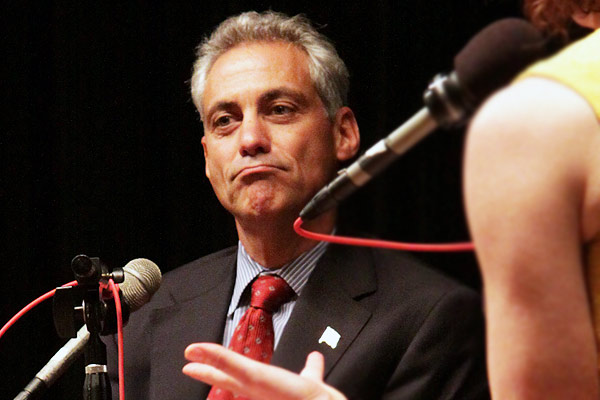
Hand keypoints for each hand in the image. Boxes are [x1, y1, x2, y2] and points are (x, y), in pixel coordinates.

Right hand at [183, 343, 346, 399]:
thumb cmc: (314, 396)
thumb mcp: (309, 379)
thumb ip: (311, 368)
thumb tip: (316, 357)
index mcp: (264, 386)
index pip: (235, 377)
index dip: (217, 370)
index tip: (198, 365)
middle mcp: (257, 388)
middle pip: (227, 376)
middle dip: (208, 370)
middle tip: (189, 361)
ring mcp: (254, 384)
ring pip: (228, 369)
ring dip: (210, 357)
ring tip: (191, 351)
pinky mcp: (256, 378)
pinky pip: (233, 365)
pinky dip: (216, 356)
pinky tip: (201, 350)